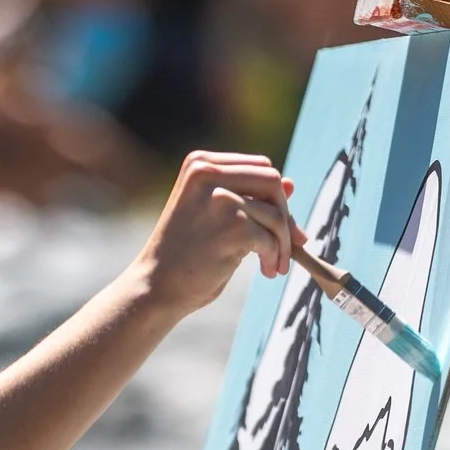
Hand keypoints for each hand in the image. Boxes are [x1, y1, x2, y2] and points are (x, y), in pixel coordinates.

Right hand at [132, 151, 305, 315]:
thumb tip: (292, 184)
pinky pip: (271, 238)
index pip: (260, 167)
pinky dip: (274, 257)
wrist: (156, 286)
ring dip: (282, 244)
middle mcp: (208, 172)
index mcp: (201, 163)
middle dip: (285, 217)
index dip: (276, 198)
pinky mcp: (233, 225)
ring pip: (276, 213)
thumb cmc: (185, 254)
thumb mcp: (216, 217)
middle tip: (286, 246)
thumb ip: (249, 197)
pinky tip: (266, 272)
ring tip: (273, 266)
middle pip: (273, 182)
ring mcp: (221, 198)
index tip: (279, 227)